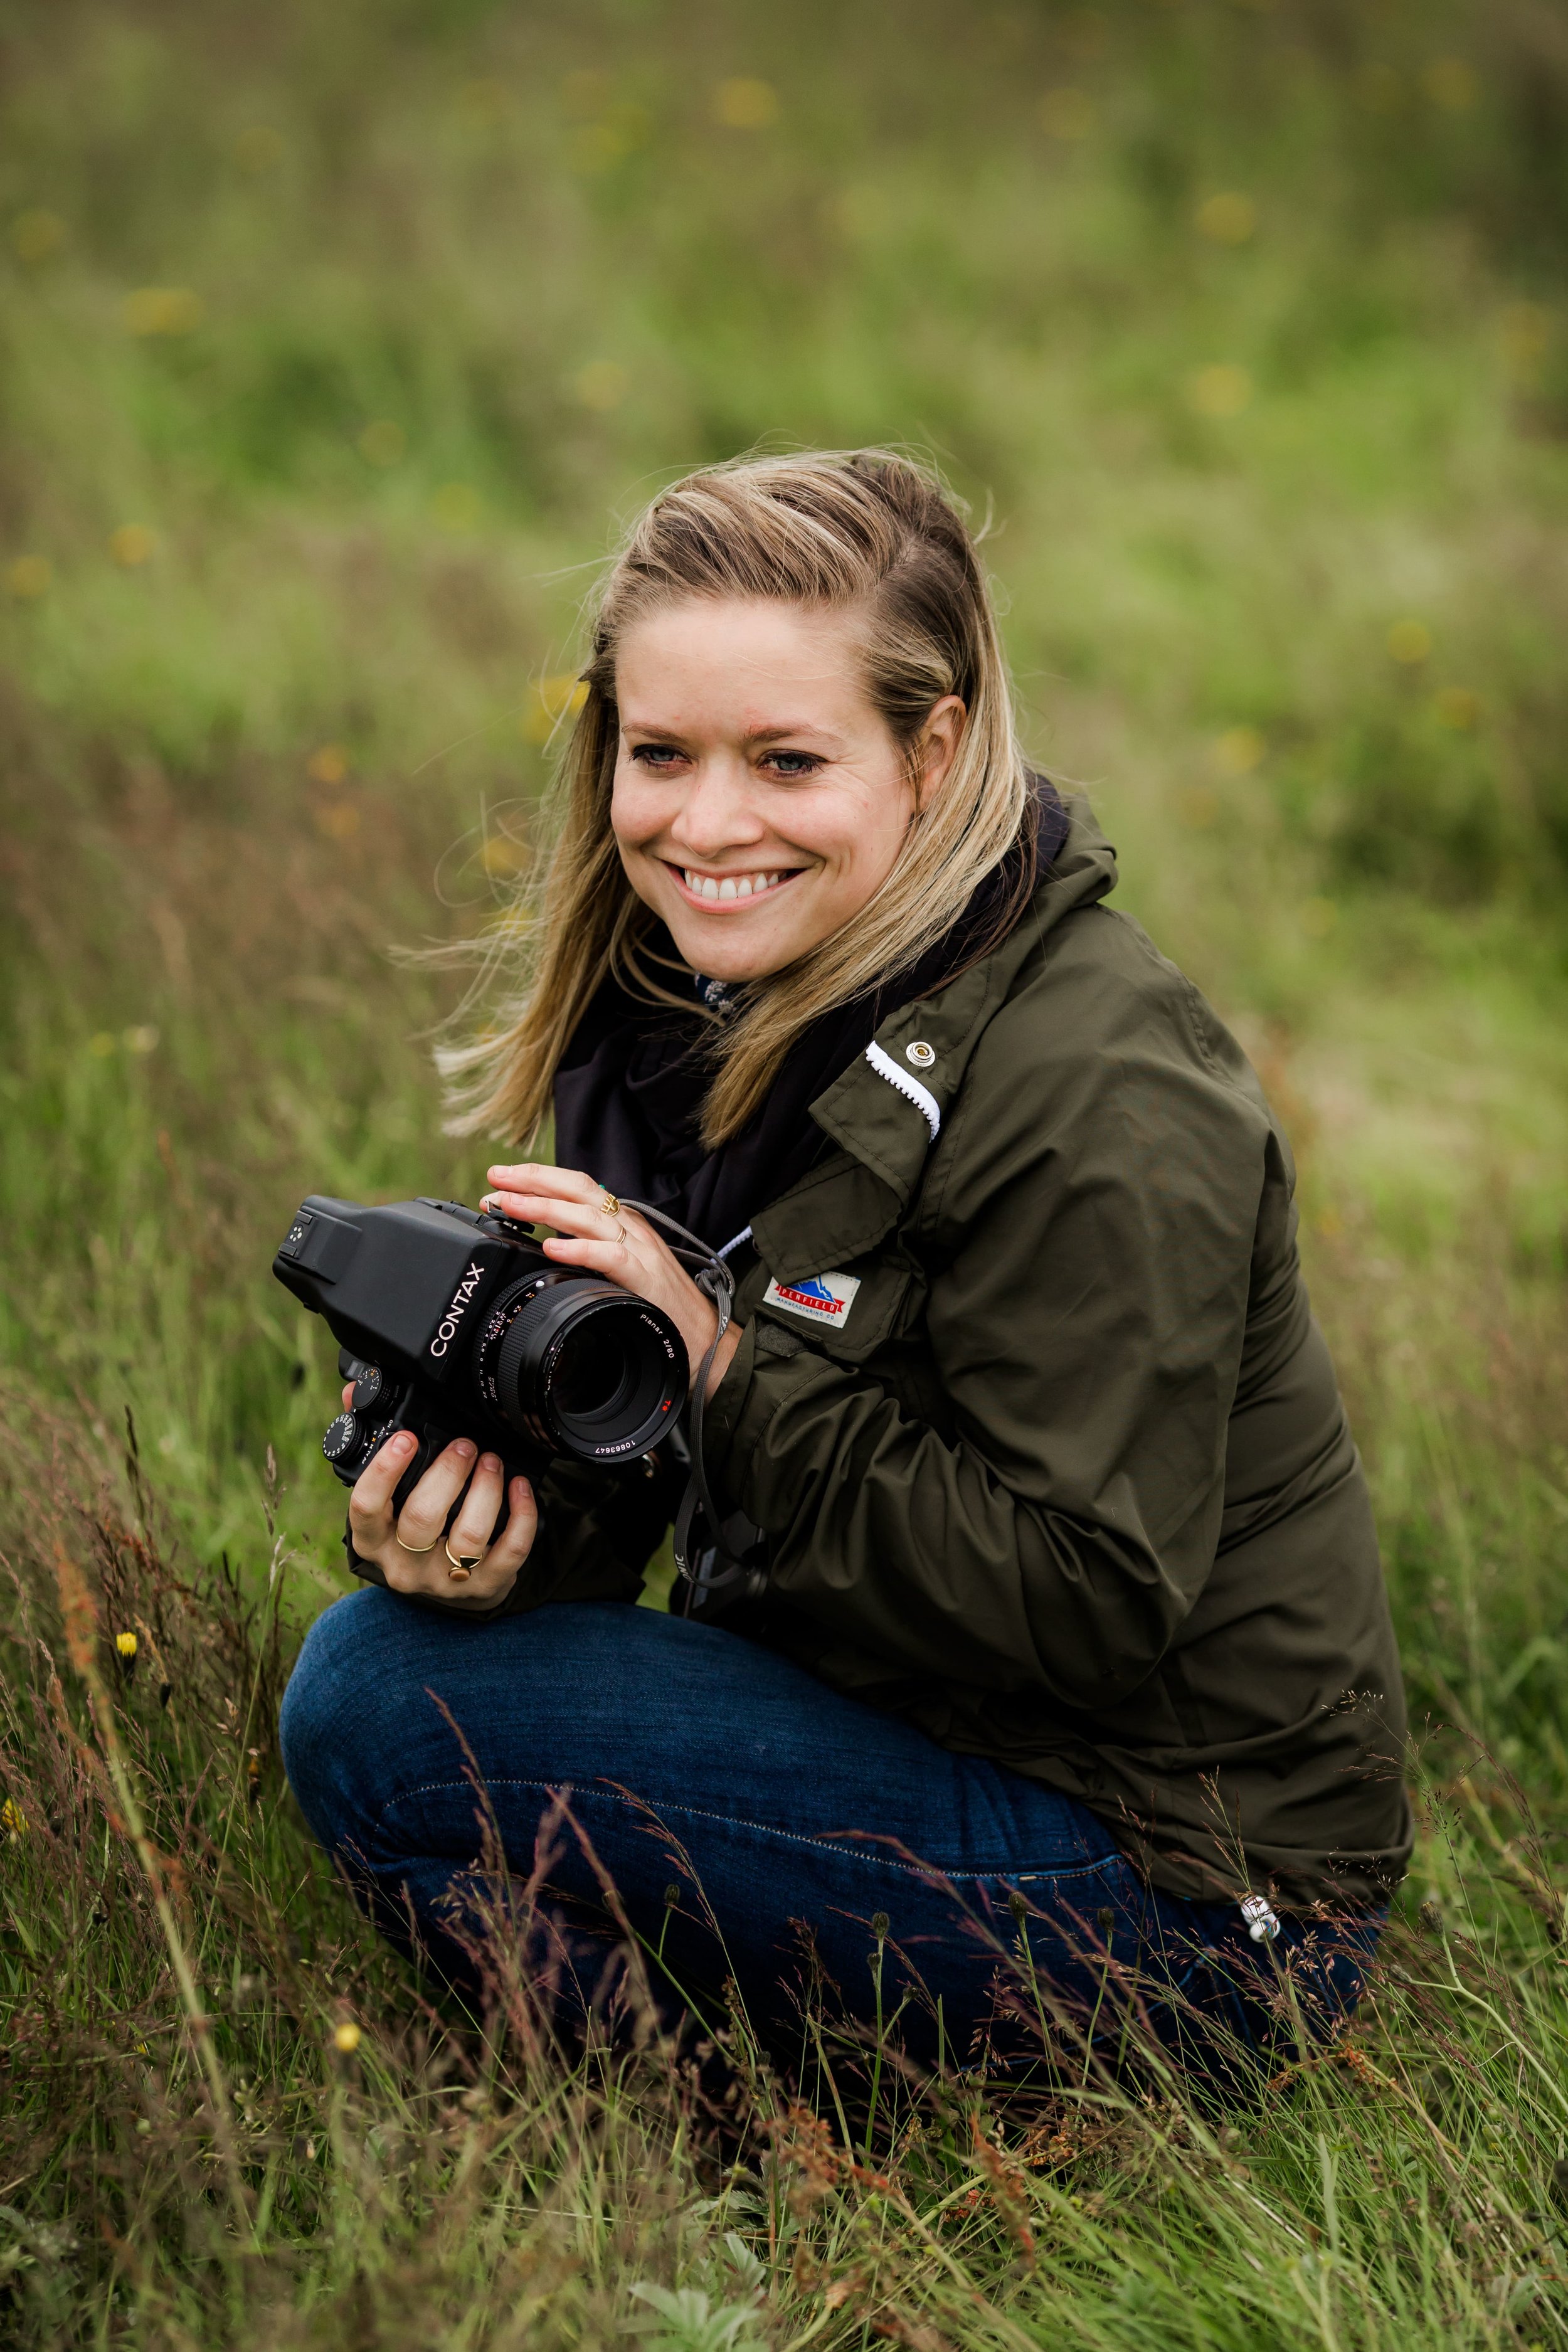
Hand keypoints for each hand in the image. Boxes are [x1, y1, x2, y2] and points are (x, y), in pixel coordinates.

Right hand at [343, 1393, 536, 1610]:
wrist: (441, 1590)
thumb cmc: (408, 1531)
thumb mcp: (384, 1500)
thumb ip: (369, 1446)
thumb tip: (351, 1392)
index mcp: (372, 1539)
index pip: (366, 1507)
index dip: (385, 1471)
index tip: (406, 1438)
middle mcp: (403, 1564)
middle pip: (422, 1518)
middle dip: (448, 1473)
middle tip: (465, 1445)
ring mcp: (445, 1580)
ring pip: (468, 1536)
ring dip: (486, 1490)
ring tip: (492, 1462)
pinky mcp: (485, 1588)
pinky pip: (510, 1552)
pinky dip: (521, 1516)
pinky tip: (520, 1488)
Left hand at [480, 1163, 742, 1399]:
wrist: (702, 1341)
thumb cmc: (658, 1309)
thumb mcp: (616, 1271)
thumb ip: (588, 1252)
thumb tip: (545, 1244)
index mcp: (622, 1224)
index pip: (577, 1187)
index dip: (538, 1179)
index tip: (499, 1180)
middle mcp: (631, 1228)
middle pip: (579, 1188)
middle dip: (534, 1180)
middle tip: (494, 1178)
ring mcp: (640, 1250)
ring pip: (589, 1215)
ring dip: (544, 1207)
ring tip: (509, 1204)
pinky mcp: (646, 1278)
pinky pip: (610, 1256)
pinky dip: (579, 1248)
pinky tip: (552, 1246)